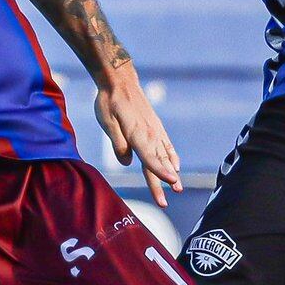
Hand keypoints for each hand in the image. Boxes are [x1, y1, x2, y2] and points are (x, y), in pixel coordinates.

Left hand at [94, 66, 181, 206]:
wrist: (120, 80)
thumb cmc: (109, 102)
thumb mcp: (107, 122)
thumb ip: (118, 143)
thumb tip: (127, 162)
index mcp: (137, 134)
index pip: (150, 157)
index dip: (160, 172)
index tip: (171, 183)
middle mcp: (150, 134)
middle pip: (158, 162)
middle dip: (162, 182)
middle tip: (165, 203)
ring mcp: (155, 130)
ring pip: (165, 155)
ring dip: (171, 172)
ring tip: (178, 188)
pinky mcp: (155, 127)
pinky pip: (167, 145)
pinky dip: (172, 157)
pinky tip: (176, 166)